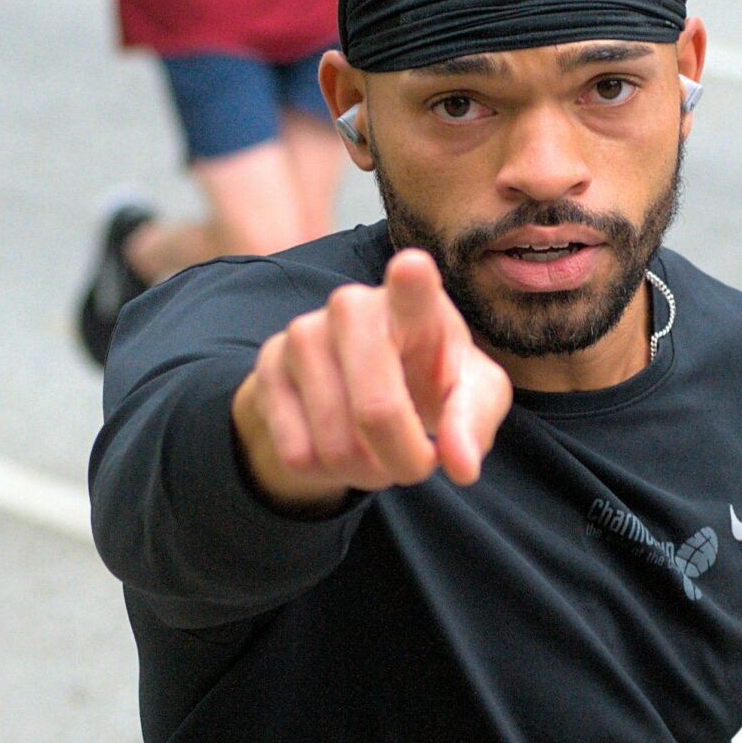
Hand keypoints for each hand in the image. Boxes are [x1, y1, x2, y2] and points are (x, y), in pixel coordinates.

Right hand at [233, 251, 512, 513]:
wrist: (364, 377)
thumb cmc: (430, 377)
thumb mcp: (471, 396)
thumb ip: (473, 424)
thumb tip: (462, 467)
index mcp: (414, 302)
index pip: (412, 284)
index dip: (411, 280)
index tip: (413, 267)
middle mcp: (352, 306)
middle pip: (376, 412)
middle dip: (404, 461)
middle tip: (417, 466)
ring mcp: (302, 334)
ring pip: (335, 446)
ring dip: (367, 473)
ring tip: (381, 456)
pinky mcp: (268, 367)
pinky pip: (298, 455)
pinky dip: (329, 475)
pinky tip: (344, 451)